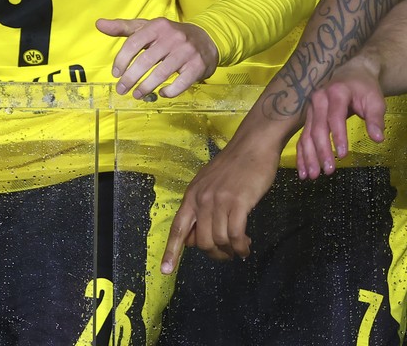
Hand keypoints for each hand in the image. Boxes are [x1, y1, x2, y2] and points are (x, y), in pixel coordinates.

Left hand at [97, 16, 218, 97]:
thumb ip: (123, 27)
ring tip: (136, 94)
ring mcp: (186, 52)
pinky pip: (181, 83)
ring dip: (145, 87)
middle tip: (121, 89)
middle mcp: (172, 37)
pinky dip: (169, 91)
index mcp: (157, 26)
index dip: (121, 60)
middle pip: (145, 61)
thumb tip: (98, 24)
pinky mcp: (197, 66)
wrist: (207, 38)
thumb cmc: (169, 35)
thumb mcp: (147, 27)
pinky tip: (161, 94)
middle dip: (130, 78)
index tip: (115, 73)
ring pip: (161, 73)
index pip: (133, 44)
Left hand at [161, 132, 279, 270]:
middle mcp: (201, 200)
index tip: (165, 271)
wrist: (252, 146)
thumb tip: (195, 236)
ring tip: (241, 248)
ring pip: (218, 240)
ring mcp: (219, 201)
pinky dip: (242, 246)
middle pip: (200, 241)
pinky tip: (247, 246)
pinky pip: (236, 235)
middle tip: (227, 253)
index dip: (171, 251)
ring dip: (231, 250)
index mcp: (191, 196)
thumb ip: (201, 208)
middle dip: (214, 254)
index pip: (177, 228)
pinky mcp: (239, 202)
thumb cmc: (234, 167)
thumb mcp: (209, 185)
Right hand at [296, 54, 386, 178]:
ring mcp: (310, 110)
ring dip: (308, 156)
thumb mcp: (375, 99)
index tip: (343, 155)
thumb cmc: (364, 88)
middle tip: (329, 170)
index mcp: (334, 93)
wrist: (350, 74)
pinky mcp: (308, 118)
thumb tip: (377, 138)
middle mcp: (317, 101)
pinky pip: (302, 137)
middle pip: (317, 128)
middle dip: (321, 151)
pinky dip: (301, 154)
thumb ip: (375, 118)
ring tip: (313, 175)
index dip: (338, 136)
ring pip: (306, 135)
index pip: (334, 117)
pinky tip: (302, 170)